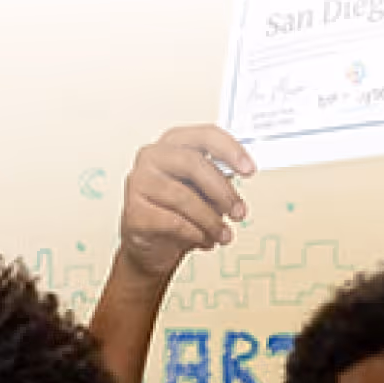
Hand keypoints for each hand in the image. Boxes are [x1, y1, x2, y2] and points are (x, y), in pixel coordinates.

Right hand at [120, 127, 253, 273]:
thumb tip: (241, 174)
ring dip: (211, 220)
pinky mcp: (134, 212)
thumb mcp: (203, 192)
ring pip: (183, 197)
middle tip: (239, 212)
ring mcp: (138, 183)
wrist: (151, 247)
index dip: (230, 150)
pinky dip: (195, 234)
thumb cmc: (178, 212)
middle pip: (193, 164)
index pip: (204, 135)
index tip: (249, 170)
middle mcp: (151, 157)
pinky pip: (173, 222)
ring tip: (224, 235)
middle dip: (222, 191)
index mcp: (172, 144)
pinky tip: (204, 240)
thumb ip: (217, 179)